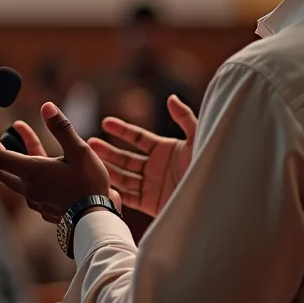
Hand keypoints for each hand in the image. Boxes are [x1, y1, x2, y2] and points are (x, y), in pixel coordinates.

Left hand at [0, 103, 118, 222]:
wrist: (97, 222)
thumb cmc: (90, 186)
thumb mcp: (80, 152)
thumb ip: (62, 129)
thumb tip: (47, 106)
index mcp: (33, 173)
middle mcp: (28, 188)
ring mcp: (35, 199)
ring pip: (14, 172)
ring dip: (13, 150)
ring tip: (19, 126)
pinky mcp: (44, 206)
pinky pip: (28, 182)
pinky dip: (27, 164)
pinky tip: (40, 153)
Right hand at [86, 95, 196, 216]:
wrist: (214, 200)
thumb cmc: (208, 168)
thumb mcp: (198, 140)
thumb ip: (185, 118)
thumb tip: (172, 98)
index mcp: (165, 150)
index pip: (138, 137)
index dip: (122, 130)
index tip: (106, 122)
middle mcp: (156, 168)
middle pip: (126, 157)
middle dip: (108, 150)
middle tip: (89, 144)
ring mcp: (152, 186)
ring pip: (123, 175)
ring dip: (107, 168)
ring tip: (90, 162)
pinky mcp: (151, 204)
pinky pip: (128, 196)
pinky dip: (114, 190)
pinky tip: (100, 184)